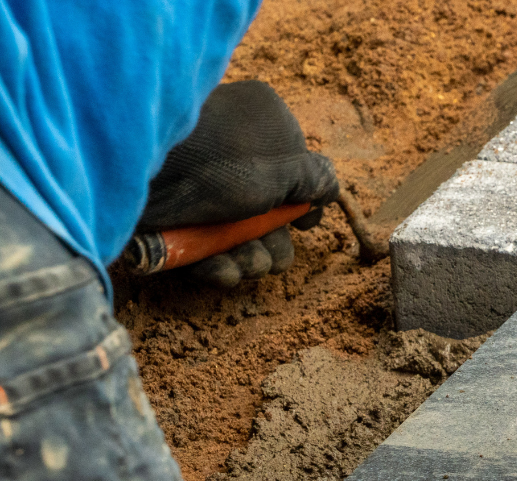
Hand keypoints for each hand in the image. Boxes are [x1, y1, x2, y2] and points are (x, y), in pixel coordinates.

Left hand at [138, 80, 338, 286]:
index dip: (302, 206)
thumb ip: (317, 180)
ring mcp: (202, 189)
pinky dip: (219, 265)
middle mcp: (233, 156)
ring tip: (242, 264)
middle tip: (268, 256)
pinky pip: (207, 249)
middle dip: (273, 243)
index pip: (296, 173)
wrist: (137, 171)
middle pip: (270, 214)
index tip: (303, 224)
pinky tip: (221, 270)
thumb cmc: (220, 160)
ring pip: (241, 237)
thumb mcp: (285, 167)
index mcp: (262, 126)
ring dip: (250, 260)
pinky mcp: (175, 219)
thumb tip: (331, 189)